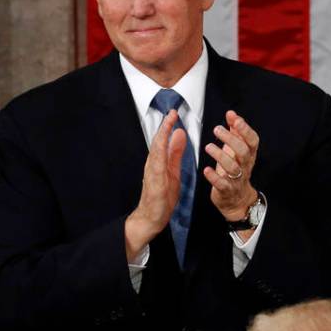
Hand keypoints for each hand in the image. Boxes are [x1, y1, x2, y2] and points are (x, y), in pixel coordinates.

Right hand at [125, 110, 185, 258]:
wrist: (150, 218)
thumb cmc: (161, 196)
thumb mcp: (173, 171)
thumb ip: (175, 154)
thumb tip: (179, 134)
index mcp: (158, 162)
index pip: (163, 141)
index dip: (168, 126)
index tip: (174, 113)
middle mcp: (152, 166)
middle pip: (157, 143)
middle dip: (164, 127)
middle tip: (172, 112)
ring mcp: (152, 175)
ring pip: (155, 153)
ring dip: (161, 138)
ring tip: (167, 125)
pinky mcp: (154, 186)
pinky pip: (156, 170)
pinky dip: (159, 158)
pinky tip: (163, 149)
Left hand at [204, 110, 259, 220]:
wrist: (237, 199)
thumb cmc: (235, 170)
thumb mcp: (237, 150)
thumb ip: (235, 132)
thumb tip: (232, 114)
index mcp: (249, 155)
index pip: (252, 141)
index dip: (245, 129)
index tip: (234, 119)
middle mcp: (245, 166)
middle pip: (243, 152)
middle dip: (231, 139)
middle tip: (217, 129)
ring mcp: (237, 179)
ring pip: (233, 167)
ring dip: (221, 156)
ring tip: (208, 147)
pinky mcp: (226, 190)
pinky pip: (222, 184)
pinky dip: (214, 177)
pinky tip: (207, 170)